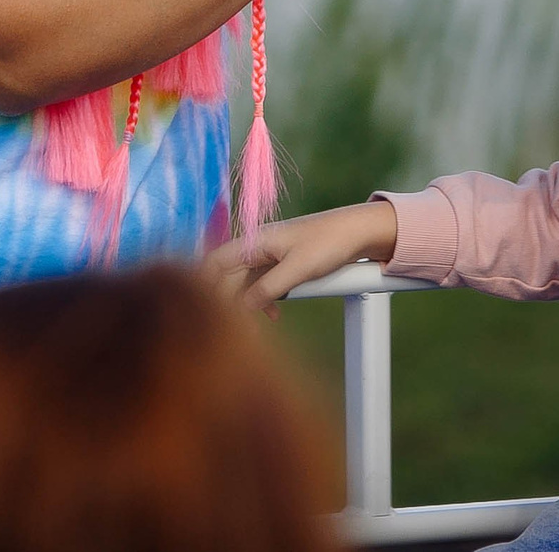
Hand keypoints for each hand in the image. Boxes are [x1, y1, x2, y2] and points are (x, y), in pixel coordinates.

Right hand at [205, 201, 399, 308]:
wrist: (359, 231)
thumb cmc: (328, 242)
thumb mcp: (297, 268)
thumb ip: (268, 288)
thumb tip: (241, 307)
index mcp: (256, 242)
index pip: (216, 261)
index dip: (202, 282)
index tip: (199, 307)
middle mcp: (258, 247)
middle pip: (229, 276)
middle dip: (225, 300)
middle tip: (226, 327)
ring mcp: (271, 256)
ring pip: (246, 282)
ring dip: (245, 303)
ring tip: (249, 327)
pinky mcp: (284, 264)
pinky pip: (265, 284)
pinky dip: (264, 300)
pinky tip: (274, 315)